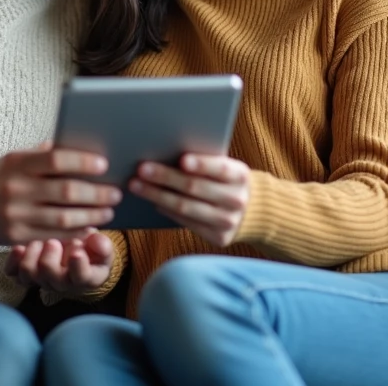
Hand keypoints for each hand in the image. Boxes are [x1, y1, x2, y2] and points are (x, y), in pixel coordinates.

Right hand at [0, 145, 121, 245]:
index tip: (104, 165)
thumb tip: (81, 148)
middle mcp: (16, 188)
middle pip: (65, 192)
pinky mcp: (16, 236)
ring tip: (108, 211)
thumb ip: (44, 154)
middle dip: (96, 194)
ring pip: (63, 218)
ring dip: (91, 216)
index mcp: (18, 163)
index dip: (83, 162)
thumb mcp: (16, 157)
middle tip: (115, 192)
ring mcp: (16, 215)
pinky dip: (75, 232)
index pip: (56, 160)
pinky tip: (89, 227)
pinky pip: (52, 235)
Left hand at [4, 232, 114, 293]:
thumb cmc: (90, 250)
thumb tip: (98, 241)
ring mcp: (41, 279)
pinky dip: (13, 260)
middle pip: (50, 275)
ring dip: (32, 255)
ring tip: (39, 242)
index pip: (81, 277)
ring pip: (28, 274)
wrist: (75, 254)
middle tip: (54, 242)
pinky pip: (12, 272)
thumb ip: (102, 245)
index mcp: (85, 277)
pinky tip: (19, 248)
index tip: (78, 251)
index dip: (79, 266)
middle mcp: (61, 283)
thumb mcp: (102, 246)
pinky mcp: (24, 274)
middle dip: (50, 257)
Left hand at [130, 154, 250, 246]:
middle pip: (195, 188)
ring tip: (136, 185)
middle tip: (141, 169)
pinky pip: (186, 222)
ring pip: (185, 207)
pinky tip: (152, 200)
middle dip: (165, 177)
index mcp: (241, 176)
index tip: (182, 159)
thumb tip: (166, 150)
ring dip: (157, 195)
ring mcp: (228, 221)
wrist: (251, 211)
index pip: (220, 169)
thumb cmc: (226, 180)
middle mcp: (237, 200)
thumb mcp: (226, 168)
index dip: (202, 164)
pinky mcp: (218, 237)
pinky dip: (166, 210)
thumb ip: (205, 162)